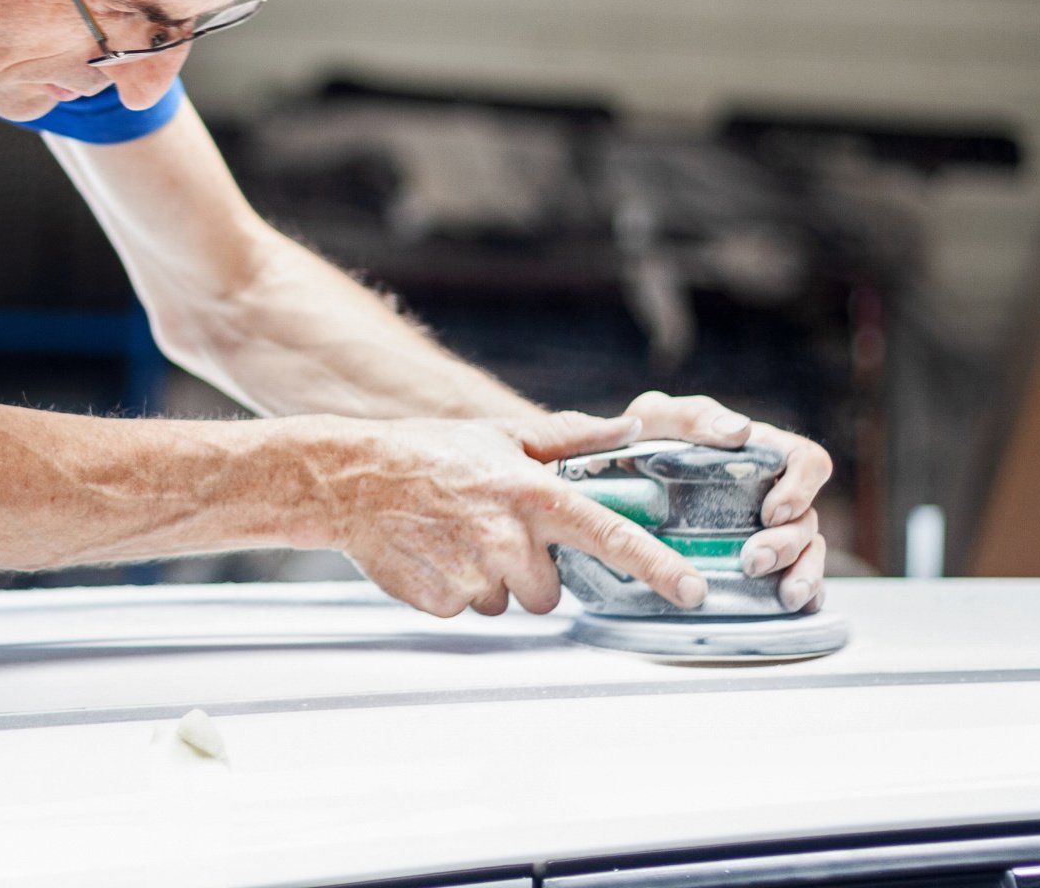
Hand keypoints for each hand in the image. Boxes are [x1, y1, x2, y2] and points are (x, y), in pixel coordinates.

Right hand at [323, 411, 709, 618]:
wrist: (347, 479)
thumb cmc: (427, 452)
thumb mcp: (502, 434)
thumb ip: (570, 438)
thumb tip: (627, 430)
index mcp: (532, 494)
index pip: (611, 535)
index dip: (658, 567)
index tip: (692, 590)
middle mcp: (508, 538)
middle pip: (552, 589)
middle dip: (531, 570)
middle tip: (494, 532)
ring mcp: (473, 573)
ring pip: (508, 601)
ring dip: (491, 579)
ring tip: (456, 538)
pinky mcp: (441, 600)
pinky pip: (468, 609)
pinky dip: (455, 588)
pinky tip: (433, 553)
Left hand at [620, 391, 832, 611]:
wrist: (614, 488)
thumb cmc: (644, 444)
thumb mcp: (657, 421)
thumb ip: (690, 416)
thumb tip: (739, 431)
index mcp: (758, 455)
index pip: (806, 461)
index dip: (802, 486)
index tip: (771, 511)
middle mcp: (771, 494)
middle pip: (807, 517)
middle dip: (789, 543)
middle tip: (752, 561)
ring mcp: (768, 531)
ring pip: (810, 551)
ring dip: (804, 574)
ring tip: (784, 596)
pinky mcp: (760, 565)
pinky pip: (797, 579)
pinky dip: (806, 595)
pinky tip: (790, 608)